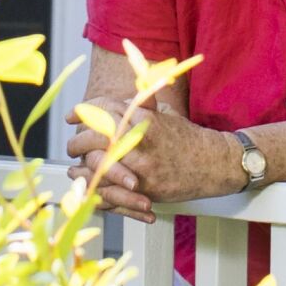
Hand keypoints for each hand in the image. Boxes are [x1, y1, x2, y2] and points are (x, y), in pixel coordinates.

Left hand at [65, 97, 228, 221]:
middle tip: (72, 143)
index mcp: (146, 119)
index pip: (105, 110)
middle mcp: (142, 141)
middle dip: (78, 139)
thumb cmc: (188, 139)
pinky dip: (96, 187)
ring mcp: (143, 166)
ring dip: (82, 164)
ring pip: (100, 163)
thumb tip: (120, 96)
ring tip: (74, 166)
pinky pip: (113, 189)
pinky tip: (86, 184)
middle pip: (97, 136)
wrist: (214, 164)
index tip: (72, 115)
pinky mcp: (146, 188)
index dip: (84, 111)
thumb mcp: (166, 115)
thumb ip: (142, 105)